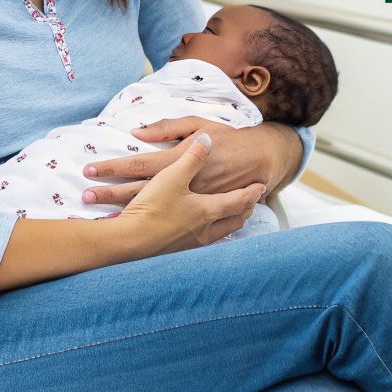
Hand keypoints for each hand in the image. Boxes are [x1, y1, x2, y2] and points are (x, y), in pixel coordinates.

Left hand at [81, 117, 297, 207]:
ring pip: (150, 210)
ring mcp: (189, 204)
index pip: (137, 165)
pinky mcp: (198, 217)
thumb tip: (138, 132)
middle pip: (137, 192)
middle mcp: (181, 186)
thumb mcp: (199, 124)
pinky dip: (147, 227)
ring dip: (122, 214)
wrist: (259, 162)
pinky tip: (129, 234)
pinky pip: (168, 223)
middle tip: (85, 198)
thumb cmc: (228, 141)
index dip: (112, 168)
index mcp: (178, 161)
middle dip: (109, 196)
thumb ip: (168, 128)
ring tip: (98, 220)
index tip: (89, 170)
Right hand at [115, 135, 265, 254]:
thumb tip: (207, 140)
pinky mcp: (179, 251)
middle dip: (244, 211)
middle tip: (252, 203)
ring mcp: (193, 243)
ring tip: (232, 216)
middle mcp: (206, 229)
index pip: (239, 201)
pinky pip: (204, 242)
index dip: (252, 193)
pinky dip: (211, 234)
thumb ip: (192, 156)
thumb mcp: (173, 174)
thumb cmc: (154, 207)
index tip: (261, 187)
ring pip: (221, 233)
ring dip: (229, 223)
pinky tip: (203, 232)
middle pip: (234, 221)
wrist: (130, 242)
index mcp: (208, 209)